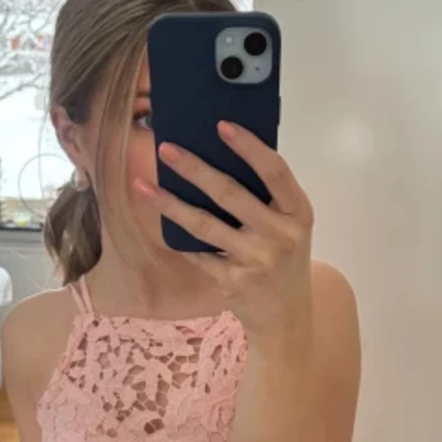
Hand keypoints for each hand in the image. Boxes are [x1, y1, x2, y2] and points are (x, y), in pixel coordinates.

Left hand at [133, 120, 314, 343]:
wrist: (287, 316)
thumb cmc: (285, 258)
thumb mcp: (290, 225)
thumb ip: (268, 197)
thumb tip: (220, 154)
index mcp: (298, 212)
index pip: (275, 171)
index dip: (249, 147)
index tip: (221, 125)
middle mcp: (281, 235)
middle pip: (231, 194)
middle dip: (194, 169)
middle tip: (166, 149)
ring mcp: (256, 260)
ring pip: (204, 225)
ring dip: (170, 204)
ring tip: (143, 185)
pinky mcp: (233, 281)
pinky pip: (198, 253)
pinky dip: (179, 238)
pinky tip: (160, 219)